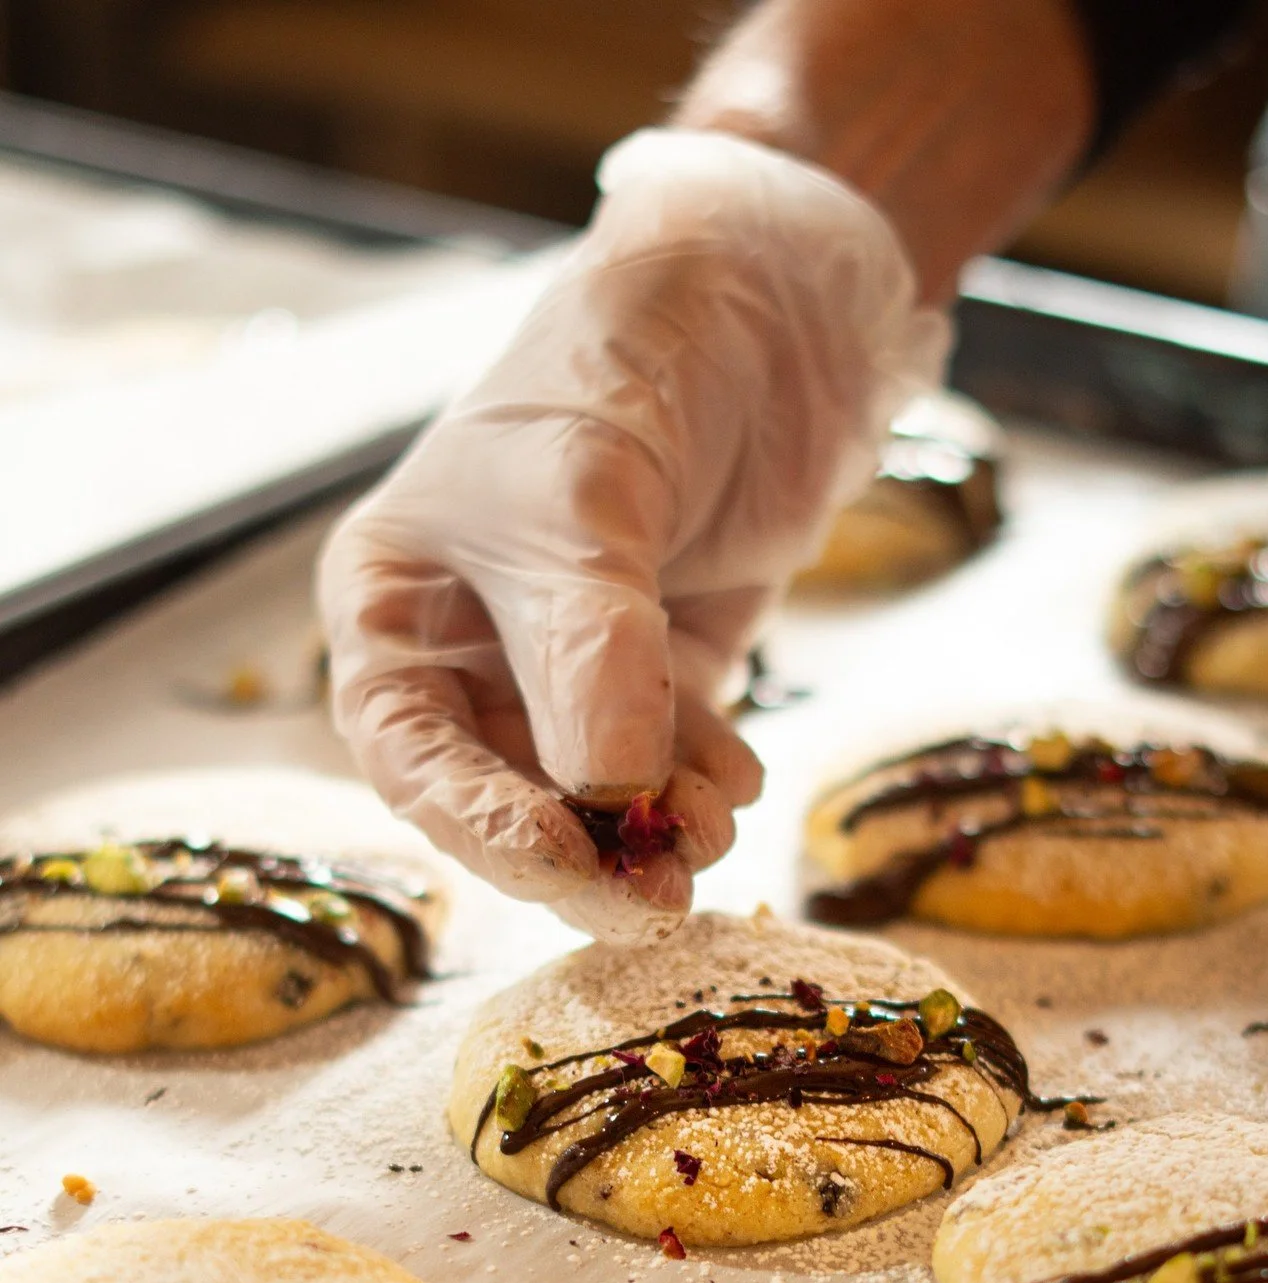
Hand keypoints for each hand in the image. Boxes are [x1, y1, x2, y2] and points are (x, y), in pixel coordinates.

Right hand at [319, 128, 947, 940]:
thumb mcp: (584, 496)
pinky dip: (700, 781)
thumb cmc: (630, 356)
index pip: (413, 751)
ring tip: (714, 826)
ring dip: (654, 825)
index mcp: (396, 600)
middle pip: (504, 793)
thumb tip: (601, 795)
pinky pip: (665, 756)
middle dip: (583, 851)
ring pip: (592, 791)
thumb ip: (585, 648)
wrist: (770, 295)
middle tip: (658, 900)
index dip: (482, 823)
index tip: (566, 867)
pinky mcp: (659, 664)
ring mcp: (568, 660)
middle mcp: (471, 645)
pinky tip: (738, 776)